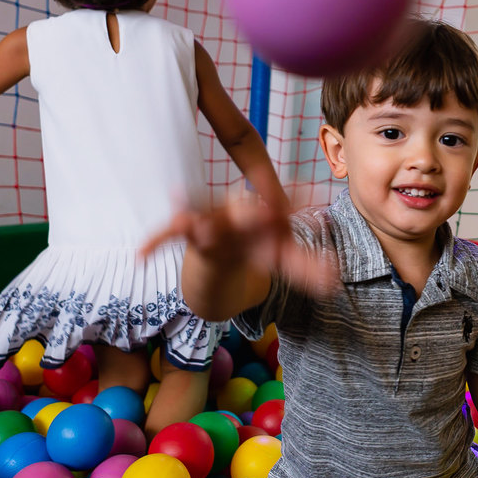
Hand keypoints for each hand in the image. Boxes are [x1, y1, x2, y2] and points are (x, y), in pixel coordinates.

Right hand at [138, 190, 336, 295]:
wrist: (225, 238)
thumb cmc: (259, 243)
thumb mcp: (283, 256)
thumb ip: (306, 268)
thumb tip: (336, 282)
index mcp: (264, 213)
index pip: (284, 204)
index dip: (299, 199)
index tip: (314, 195)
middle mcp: (236, 211)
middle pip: (242, 210)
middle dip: (248, 212)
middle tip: (260, 213)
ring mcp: (209, 219)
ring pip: (201, 215)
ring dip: (194, 217)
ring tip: (185, 220)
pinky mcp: (185, 232)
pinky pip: (167, 234)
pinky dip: (154, 243)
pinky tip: (140, 256)